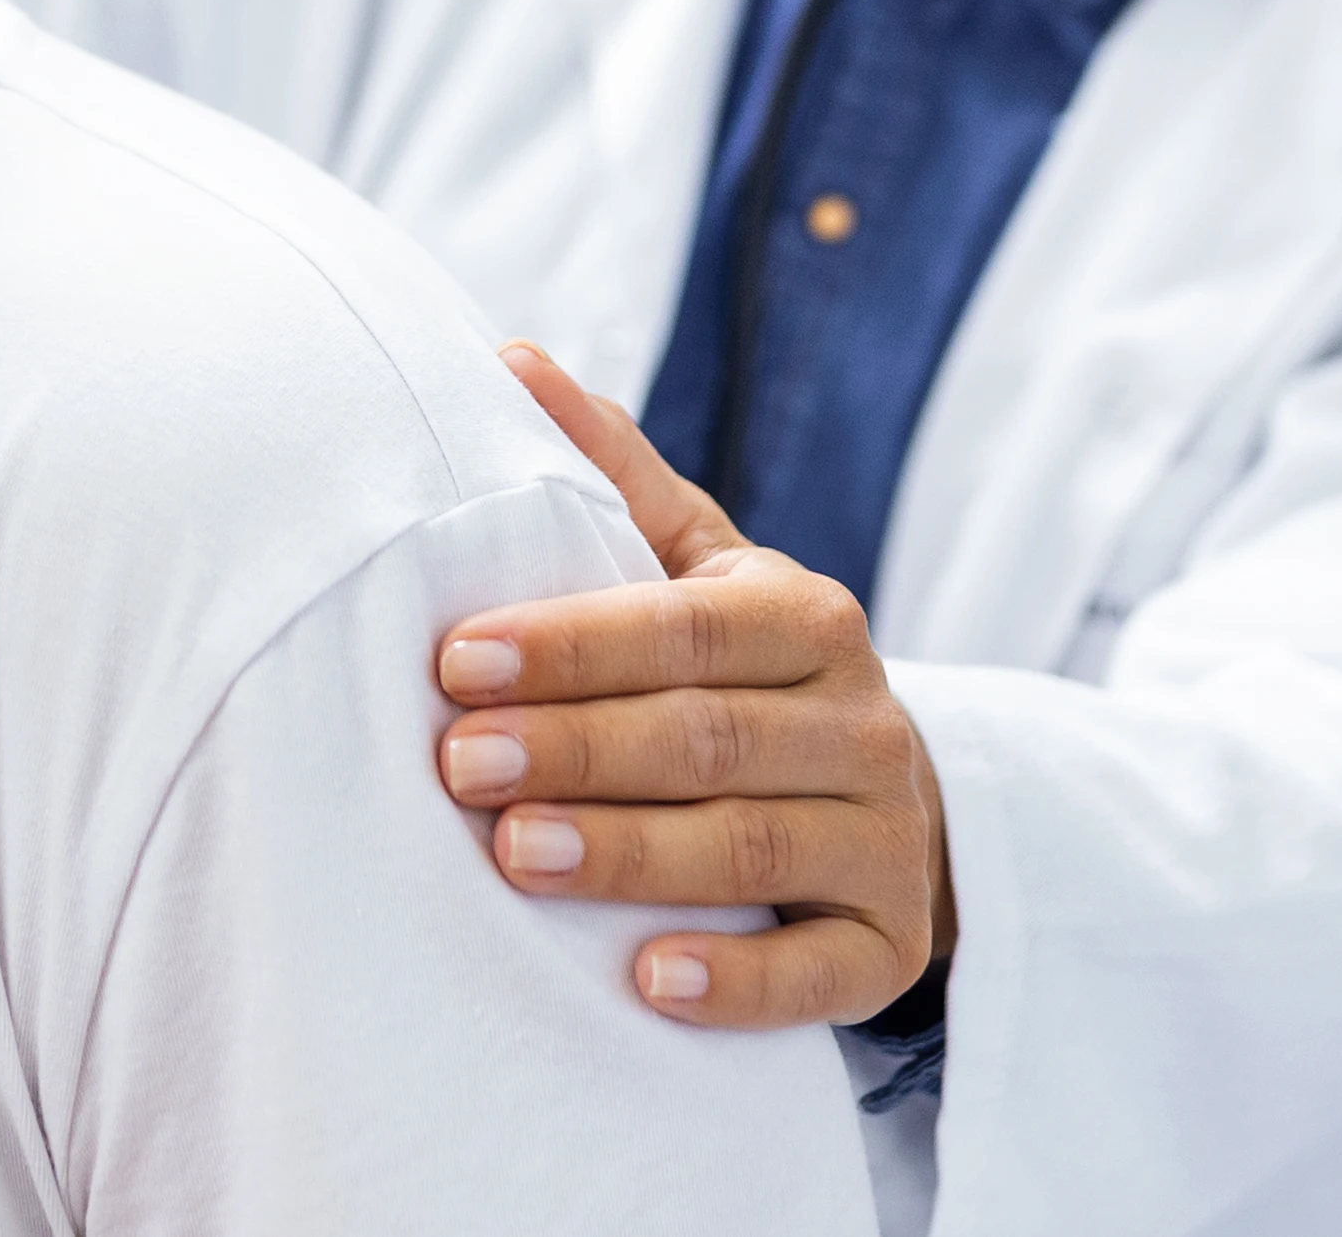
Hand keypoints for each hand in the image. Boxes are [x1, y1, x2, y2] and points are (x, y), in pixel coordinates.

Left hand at [436, 345, 948, 1028]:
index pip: (687, 626)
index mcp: (808, 617)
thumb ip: (612, 477)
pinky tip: (646, 984)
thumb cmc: (743, 673)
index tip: (454, 660)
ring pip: (752, 850)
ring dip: (629, 856)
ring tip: (514, 857)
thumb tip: (506, 358)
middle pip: (709, 739)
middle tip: (456, 764)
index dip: (572, 644)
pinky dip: (735, 983)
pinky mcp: (888, 951)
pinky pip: (817, 975)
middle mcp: (863, 724)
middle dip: (577, 748)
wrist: (884, 803)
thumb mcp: (701, 571)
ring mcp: (885, 841)